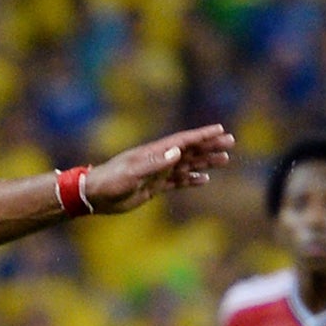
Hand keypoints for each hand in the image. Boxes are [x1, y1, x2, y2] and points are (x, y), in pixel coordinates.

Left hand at [82, 125, 233, 213]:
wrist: (94, 196)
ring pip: (186, 166)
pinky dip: (190, 181)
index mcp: (154, 153)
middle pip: (190, 151)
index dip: (201, 135)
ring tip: (224, 160)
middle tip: (230, 143)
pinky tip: (204, 181)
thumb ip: (155, 163)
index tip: (220, 129)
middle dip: (210, 146)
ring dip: (205, 163)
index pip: (183, 141)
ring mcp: (157, 173)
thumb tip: (178, 152)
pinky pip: (176, 182)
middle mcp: (158, 160)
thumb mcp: (132, 173)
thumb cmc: (110, 181)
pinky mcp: (153, 187)